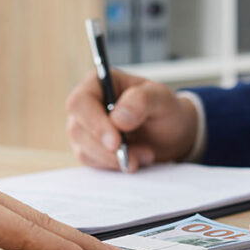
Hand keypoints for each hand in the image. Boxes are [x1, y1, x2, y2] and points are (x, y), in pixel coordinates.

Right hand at [65, 69, 198, 170]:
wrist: (171, 133)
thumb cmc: (164, 109)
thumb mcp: (161, 98)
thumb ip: (141, 101)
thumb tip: (117, 118)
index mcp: (99, 83)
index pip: (80, 102)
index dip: (94, 123)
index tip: (116, 142)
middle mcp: (86, 105)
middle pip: (78, 130)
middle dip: (106, 149)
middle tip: (136, 158)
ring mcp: (85, 128)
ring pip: (84, 150)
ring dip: (114, 159)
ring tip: (146, 155)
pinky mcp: (90, 149)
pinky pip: (93, 163)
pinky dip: (115, 166)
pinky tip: (136, 160)